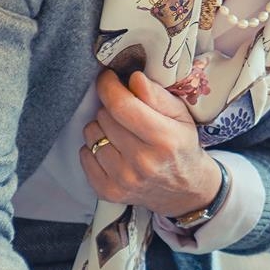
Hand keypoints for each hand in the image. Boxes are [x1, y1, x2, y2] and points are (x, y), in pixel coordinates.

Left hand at [80, 70, 220, 214]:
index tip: (108, 77)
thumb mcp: (181, 115)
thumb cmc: (180, 145)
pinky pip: (84, 155)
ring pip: (91, 134)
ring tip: (120, 133)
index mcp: (164, 140)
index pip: (121, 106)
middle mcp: (143, 163)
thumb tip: (134, 78)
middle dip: (111, 107)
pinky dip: (94, 148)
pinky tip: (112, 150)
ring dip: (102, 128)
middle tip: (126, 113)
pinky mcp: (108, 191)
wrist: (184, 189)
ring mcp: (123, 180)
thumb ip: (157, 95)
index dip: (109, 86)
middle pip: (104, 117)